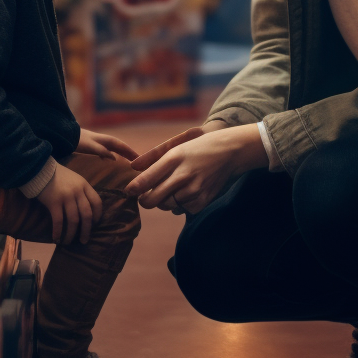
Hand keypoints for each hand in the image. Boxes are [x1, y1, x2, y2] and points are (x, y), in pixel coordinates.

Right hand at [35, 163, 102, 243]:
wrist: (40, 168)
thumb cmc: (58, 175)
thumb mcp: (75, 179)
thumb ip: (81, 191)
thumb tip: (86, 209)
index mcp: (84, 185)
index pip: (97, 202)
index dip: (98, 215)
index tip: (94, 224)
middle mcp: (77, 191)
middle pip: (86, 214)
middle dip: (86, 230)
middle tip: (84, 240)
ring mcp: (66, 197)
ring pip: (73, 220)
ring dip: (71, 234)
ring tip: (69, 242)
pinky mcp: (53, 202)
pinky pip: (58, 221)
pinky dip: (58, 232)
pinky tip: (56, 238)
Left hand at [77, 128, 138, 161]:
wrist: (65, 135)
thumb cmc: (78, 141)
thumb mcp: (91, 147)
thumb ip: (102, 152)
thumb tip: (115, 158)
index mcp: (105, 140)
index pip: (121, 146)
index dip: (130, 151)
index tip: (139, 158)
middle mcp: (104, 140)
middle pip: (119, 146)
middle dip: (128, 152)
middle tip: (137, 160)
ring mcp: (98, 142)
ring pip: (113, 148)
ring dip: (121, 153)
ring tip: (127, 161)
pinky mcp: (92, 145)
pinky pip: (106, 150)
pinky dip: (111, 155)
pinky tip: (109, 160)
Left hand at [124, 124, 267, 215]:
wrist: (229, 152)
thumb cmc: (198, 148)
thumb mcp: (176, 147)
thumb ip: (153, 159)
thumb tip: (132, 167)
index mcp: (173, 158)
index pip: (145, 180)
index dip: (133, 189)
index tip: (129, 190)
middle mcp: (182, 175)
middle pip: (152, 200)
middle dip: (145, 200)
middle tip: (146, 194)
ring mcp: (193, 190)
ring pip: (165, 206)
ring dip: (164, 201)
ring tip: (172, 187)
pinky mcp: (202, 201)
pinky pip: (181, 210)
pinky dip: (179, 205)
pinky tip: (185, 192)